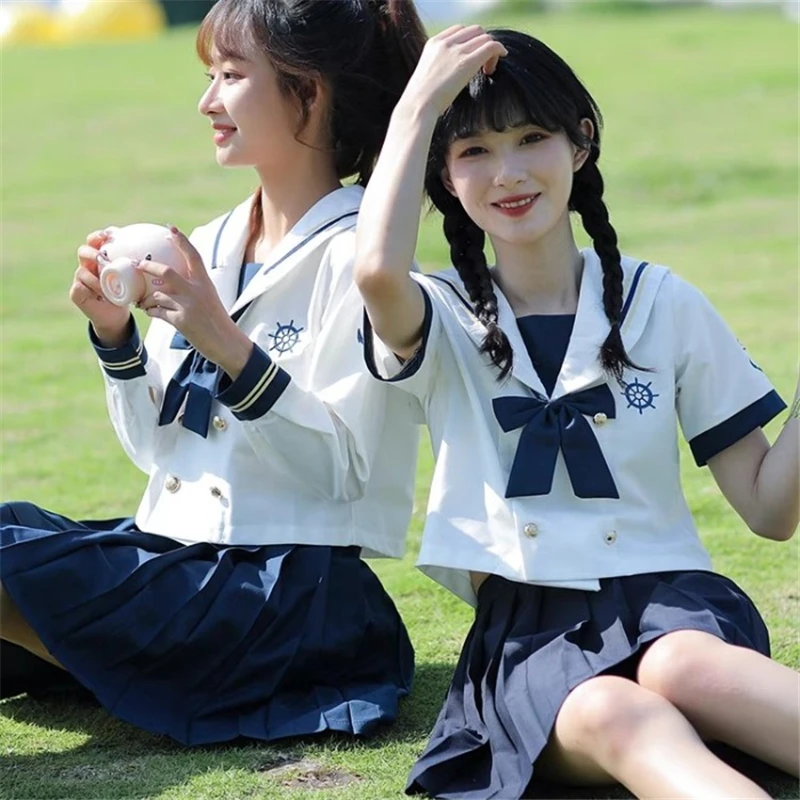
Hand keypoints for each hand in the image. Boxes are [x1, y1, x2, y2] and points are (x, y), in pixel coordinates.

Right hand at [70, 229, 131, 345]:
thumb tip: (163, 250)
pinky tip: (104, 293)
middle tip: (103, 257)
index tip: (110, 233)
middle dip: (92, 252)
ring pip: (82, 271)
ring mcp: (80, 279)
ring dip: (95, 275)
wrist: (116, 316)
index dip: (99, 236)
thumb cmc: (127, 295)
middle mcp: (88, 266)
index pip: (95, 242)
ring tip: (105, 280)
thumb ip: (141, 266)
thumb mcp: (136, 279)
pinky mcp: (77, 293)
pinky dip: (92, 289)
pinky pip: (80, 287)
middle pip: (83, 251)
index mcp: (100, 259)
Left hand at [136, 227, 252, 376]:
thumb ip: (194, 288)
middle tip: (137, 264)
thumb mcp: (209, 299)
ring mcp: (188, 306)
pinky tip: (149, 311)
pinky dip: (151, 311)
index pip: (193, 256)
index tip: (171, 229)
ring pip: (158, 295)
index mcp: (205, 283)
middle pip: (166, 272)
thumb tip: (170, 282)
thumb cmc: (217, 321)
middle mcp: (196, 291)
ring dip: (146, 298)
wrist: (227, 342)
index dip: (182, 241)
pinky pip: (158, 312)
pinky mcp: (181, 321)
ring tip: (142, 300)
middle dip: (148, 266)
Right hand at [401, 25, 507, 118]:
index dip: (470, 41)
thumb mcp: (428, 75)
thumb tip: (450, 74)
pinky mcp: (467, 62)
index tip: (472, 57)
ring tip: (488, 69)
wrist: (418, 107)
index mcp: (433, 43)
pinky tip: (503, 57)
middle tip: (483, 65)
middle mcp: (445, 43)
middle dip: (482, 44)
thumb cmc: (421, 101)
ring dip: (491, 51)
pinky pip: (491, 46)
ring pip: (485, 37)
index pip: (460, 30)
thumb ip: (439, 67)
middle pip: (475, 31)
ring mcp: (456, 51)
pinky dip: (500, 50)